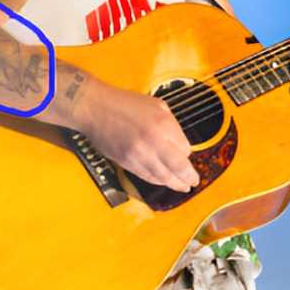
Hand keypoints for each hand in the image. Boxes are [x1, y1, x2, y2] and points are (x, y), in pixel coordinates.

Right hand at [79, 80, 197, 192]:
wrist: (96, 108)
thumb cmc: (125, 103)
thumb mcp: (156, 105)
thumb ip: (171, 124)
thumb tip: (179, 144)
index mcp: (164, 124)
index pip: (185, 148)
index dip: (186, 153)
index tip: (185, 154)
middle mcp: (154, 142)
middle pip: (178, 168)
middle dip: (188, 177)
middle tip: (193, 182)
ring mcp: (139, 154)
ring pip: (163, 176)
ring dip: (174, 184)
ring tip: (182, 187)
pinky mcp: (127, 163)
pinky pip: (147, 177)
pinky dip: (157, 181)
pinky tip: (163, 182)